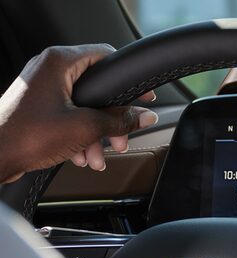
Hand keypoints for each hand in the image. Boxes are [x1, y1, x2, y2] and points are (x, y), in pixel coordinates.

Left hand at [0, 44, 157, 182]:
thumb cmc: (25, 135)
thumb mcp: (85, 127)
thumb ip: (120, 120)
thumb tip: (144, 116)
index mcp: (59, 62)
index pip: (106, 57)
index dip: (128, 80)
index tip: (144, 98)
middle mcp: (48, 69)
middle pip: (97, 89)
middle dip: (111, 120)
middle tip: (121, 137)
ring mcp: (41, 87)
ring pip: (84, 106)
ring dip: (96, 133)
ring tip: (98, 155)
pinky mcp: (37, 105)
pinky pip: (69, 115)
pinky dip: (79, 134)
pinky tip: (82, 154)